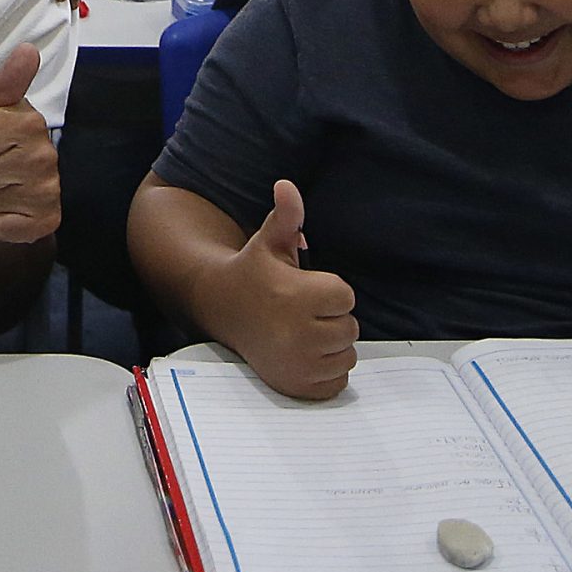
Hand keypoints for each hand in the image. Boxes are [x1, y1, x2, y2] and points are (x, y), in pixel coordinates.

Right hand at [201, 179, 357, 399]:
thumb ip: (286, 215)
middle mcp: (297, 333)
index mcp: (296, 295)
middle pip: (348, 328)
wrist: (223, 311)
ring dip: (332, 346)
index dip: (330, 291)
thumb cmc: (254, 273)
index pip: (346, 297)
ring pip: (346, 355)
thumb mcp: (269, 241)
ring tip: (302, 332)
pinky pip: (337, 382)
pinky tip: (304, 355)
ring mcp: (297, 364)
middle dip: (331, 318)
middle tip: (302, 312)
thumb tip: (286, 185)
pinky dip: (327, 371)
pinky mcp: (297, 386)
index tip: (305, 289)